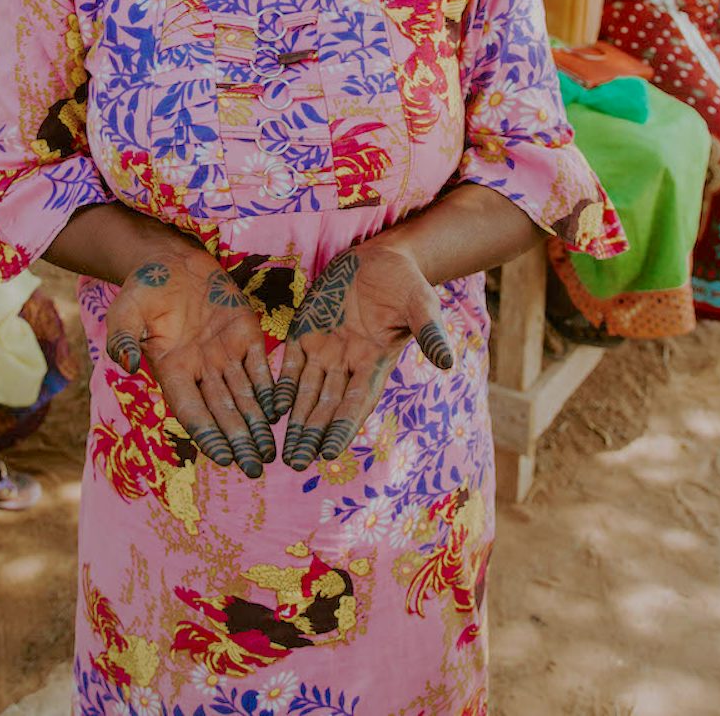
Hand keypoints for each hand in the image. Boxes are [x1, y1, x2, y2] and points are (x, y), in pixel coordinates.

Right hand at [105, 251, 277, 478]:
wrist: (171, 258)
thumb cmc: (144, 287)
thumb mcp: (125, 311)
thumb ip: (123, 338)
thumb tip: (127, 365)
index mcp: (172, 370)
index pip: (192, 410)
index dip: (208, 434)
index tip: (224, 458)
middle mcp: (201, 368)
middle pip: (222, 411)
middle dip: (238, 441)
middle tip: (256, 469)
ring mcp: (224, 352)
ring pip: (244, 395)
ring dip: (257, 425)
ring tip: (270, 453)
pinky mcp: (245, 332)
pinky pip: (260, 366)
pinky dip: (270, 389)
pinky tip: (280, 411)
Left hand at [274, 241, 453, 472]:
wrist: (382, 256)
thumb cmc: (406, 282)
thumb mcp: (421, 304)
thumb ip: (429, 332)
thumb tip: (447, 363)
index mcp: (375, 362)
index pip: (356, 403)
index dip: (341, 428)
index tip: (327, 453)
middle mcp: (348, 362)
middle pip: (327, 406)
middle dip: (312, 435)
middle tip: (295, 464)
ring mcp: (325, 348)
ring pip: (307, 393)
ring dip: (296, 422)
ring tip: (284, 452)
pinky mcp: (306, 330)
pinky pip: (291, 365)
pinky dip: (282, 387)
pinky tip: (272, 409)